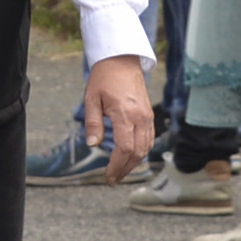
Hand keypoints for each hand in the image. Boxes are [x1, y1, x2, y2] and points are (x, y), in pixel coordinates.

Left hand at [76, 53, 155, 172]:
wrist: (122, 61)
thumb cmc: (103, 79)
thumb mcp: (92, 99)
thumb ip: (93, 123)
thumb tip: (93, 145)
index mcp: (125, 115)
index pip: (125, 149)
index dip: (117, 165)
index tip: (108, 176)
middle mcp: (140, 118)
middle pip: (138, 152)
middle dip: (125, 169)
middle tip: (113, 179)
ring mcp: (147, 117)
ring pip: (146, 148)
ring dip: (134, 163)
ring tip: (120, 172)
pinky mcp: (149, 115)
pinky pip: (149, 139)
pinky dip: (141, 152)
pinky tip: (130, 158)